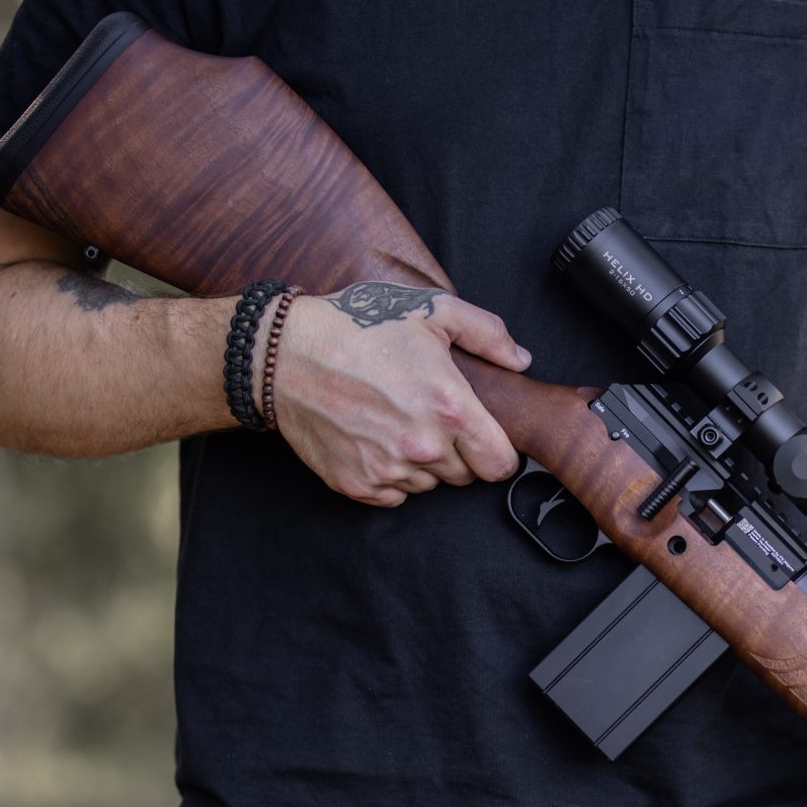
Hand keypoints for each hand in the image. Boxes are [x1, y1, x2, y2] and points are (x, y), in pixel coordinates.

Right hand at [266, 280, 530, 505]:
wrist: (286, 353)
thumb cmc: (360, 326)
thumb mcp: (431, 311)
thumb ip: (487, 334)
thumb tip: (520, 361)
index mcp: (450, 408)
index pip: (500, 465)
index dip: (495, 451)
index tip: (481, 437)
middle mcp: (422, 447)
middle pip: (464, 476)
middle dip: (456, 452)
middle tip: (429, 417)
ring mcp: (387, 470)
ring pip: (428, 486)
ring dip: (421, 464)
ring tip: (396, 422)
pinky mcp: (356, 484)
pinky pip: (392, 495)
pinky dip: (389, 476)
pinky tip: (373, 439)